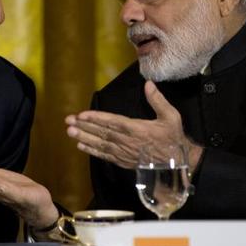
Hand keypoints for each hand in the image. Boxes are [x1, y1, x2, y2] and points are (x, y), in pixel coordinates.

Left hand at [65, 80, 202, 170]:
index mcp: (138, 129)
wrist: (177, 162)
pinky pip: (105, 156)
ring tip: (70, 132)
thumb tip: (148, 83)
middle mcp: (128, 142)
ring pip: (101, 144)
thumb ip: (157, 100)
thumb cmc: (173, 137)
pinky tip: (81, 146)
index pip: (113, 122)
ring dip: (84, 138)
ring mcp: (124, 153)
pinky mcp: (123, 161)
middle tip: (68, 121)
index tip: (82, 115)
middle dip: (84, 127)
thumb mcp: (171, 116)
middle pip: (102, 133)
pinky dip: (92, 151)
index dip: (96, 119)